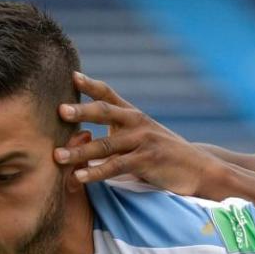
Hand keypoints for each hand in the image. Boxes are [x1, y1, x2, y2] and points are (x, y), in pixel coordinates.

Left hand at [55, 72, 221, 195]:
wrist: (197, 168)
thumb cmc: (163, 155)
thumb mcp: (141, 137)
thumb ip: (117, 134)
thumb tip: (83, 138)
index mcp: (133, 115)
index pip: (108, 94)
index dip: (90, 84)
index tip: (71, 75)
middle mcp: (136, 123)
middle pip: (104, 112)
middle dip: (80, 111)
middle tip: (58, 110)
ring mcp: (142, 141)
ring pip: (105, 144)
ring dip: (79, 151)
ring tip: (57, 156)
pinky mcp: (146, 161)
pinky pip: (115, 167)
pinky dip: (95, 172)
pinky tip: (79, 177)